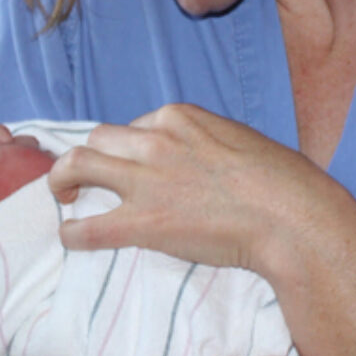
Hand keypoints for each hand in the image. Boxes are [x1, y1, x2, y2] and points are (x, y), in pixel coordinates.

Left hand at [49, 103, 348, 276]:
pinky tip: (71, 238)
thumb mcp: (242, 141)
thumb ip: (209, 143)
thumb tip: (201, 158)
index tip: (140, 168)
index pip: (138, 125)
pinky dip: (71, 232)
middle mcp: (155, 140)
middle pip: (99, 138)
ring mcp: (145, 180)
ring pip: (77, 164)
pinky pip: (86, 226)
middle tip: (87, 179)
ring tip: (64, 196)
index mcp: (180, 117)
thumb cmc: (284, 181)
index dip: (134, 148)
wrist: (293, 218)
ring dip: (62, 179)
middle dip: (91, 157)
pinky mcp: (142, 223)